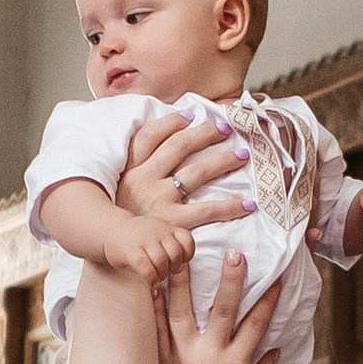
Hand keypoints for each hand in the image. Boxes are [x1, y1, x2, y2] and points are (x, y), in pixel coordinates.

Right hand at [94, 204, 199, 281]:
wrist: (110, 230)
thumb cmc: (139, 238)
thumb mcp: (159, 233)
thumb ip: (174, 244)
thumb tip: (186, 267)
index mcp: (167, 227)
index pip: (187, 241)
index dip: (186, 256)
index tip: (177, 262)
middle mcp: (157, 231)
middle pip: (176, 253)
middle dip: (173, 268)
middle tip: (165, 273)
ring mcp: (144, 240)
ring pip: (162, 261)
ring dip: (162, 275)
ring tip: (157, 278)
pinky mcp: (131, 252)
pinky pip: (146, 269)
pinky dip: (151, 280)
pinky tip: (150, 285)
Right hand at [118, 104, 255, 233]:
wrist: (115, 248)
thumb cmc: (123, 216)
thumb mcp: (120, 185)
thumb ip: (137, 164)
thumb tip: (163, 140)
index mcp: (130, 168)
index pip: (151, 135)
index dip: (172, 121)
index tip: (192, 115)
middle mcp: (144, 180)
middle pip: (179, 146)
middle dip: (205, 134)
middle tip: (225, 130)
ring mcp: (159, 200)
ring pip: (197, 172)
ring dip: (223, 161)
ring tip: (241, 155)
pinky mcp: (172, 223)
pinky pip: (207, 210)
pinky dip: (230, 206)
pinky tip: (247, 203)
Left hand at [154, 254, 280, 363]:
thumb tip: (276, 350)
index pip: (256, 325)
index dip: (268, 300)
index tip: (276, 277)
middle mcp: (210, 355)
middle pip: (223, 310)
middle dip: (231, 280)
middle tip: (235, 253)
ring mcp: (183, 356)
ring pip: (183, 312)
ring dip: (183, 282)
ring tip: (181, 255)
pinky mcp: (160, 361)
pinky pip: (155, 329)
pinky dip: (152, 306)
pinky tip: (150, 283)